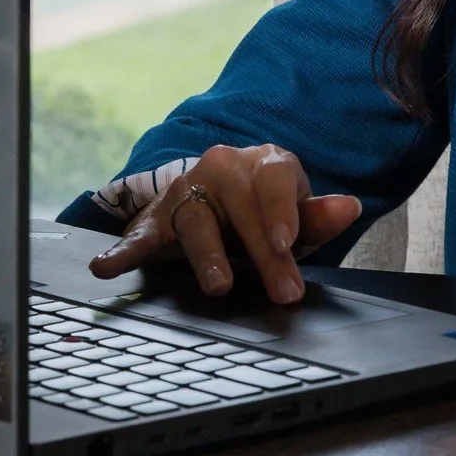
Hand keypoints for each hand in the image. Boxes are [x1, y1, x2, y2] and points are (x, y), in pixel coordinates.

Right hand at [87, 145, 364, 304]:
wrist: (215, 198)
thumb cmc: (264, 212)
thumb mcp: (294, 214)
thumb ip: (317, 217)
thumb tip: (349, 208)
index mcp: (264, 163)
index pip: (275, 181)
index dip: (282, 212)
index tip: (287, 243)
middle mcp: (223, 169)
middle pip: (242, 210)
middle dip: (264, 255)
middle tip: (282, 291)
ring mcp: (186, 192)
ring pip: (196, 221)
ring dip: (209, 256)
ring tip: (220, 285)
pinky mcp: (156, 218)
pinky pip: (139, 233)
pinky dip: (121, 250)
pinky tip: (105, 266)